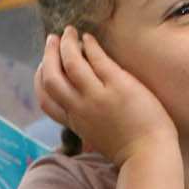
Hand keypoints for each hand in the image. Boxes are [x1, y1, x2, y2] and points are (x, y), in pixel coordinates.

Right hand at [36, 27, 176, 165]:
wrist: (149, 156)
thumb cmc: (129, 150)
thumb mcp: (96, 139)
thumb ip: (86, 123)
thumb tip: (82, 110)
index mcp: (75, 123)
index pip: (46, 100)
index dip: (39, 80)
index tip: (43, 66)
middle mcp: (80, 108)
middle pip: (51, 78)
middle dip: (48, 55)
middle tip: (52, 40)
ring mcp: (97, 96)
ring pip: (71, 63)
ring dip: (66, 44)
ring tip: (69, 32)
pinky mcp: (117, 85)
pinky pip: (97, 58)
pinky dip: (89, 45)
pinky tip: (89, 38)